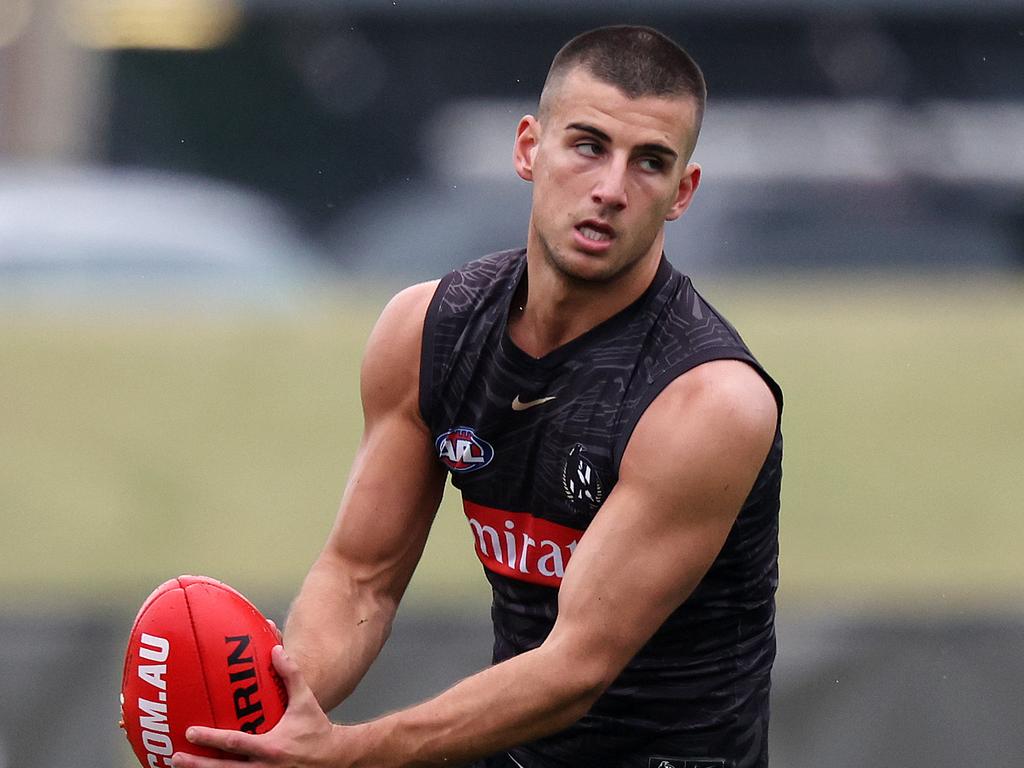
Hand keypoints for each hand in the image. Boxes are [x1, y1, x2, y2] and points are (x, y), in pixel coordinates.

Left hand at [171, 646, 342, 767]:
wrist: (335, 758)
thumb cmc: (318, 729)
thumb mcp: (306, 701)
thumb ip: (291, 675)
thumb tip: (276, 649)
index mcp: (272, 747)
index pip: (235, 743)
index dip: (211, 739)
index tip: (190, 732)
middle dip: (197, 765)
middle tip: (175, 757)